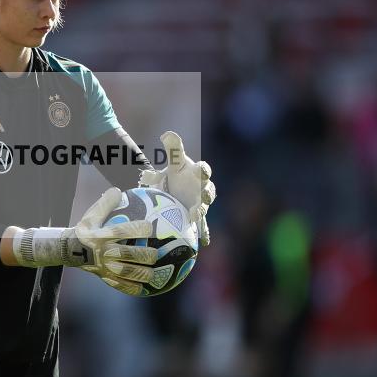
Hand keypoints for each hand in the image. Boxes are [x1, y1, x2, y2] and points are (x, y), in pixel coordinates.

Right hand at [10, 187, 157, 295]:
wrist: (69, 250)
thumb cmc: (85, 230)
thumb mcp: (91, 214)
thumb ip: (105, 203)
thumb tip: (118, 189)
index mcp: (103, 236)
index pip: (124, 231)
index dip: (140, 229)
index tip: (151, 227)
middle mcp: (105, 252)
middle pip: (130, 255)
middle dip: (147, 254)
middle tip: (156, 253)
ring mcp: (105, 267)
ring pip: (129, 273)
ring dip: (144, 273)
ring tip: (153, 271)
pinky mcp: (105, 278)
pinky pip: (121, 286)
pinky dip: (133, 288)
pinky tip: (143, 288)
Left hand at [140, 131, 215, 245]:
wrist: (173, 190)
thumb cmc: (176, 173)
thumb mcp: (173, 162)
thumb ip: (173, 148)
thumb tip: (167, 134)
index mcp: (198, 173)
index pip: (203, 170)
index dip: (204, 170)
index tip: (202, 170)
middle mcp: (203, 188)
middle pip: (208, 190)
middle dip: (207, 192)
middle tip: (204, 195)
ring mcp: (200, 203)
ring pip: (204, 207)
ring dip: (201, 211)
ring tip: (196, 216)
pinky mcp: (196, 216)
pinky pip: (201, 226)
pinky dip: (202, 233)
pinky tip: (203, 242)